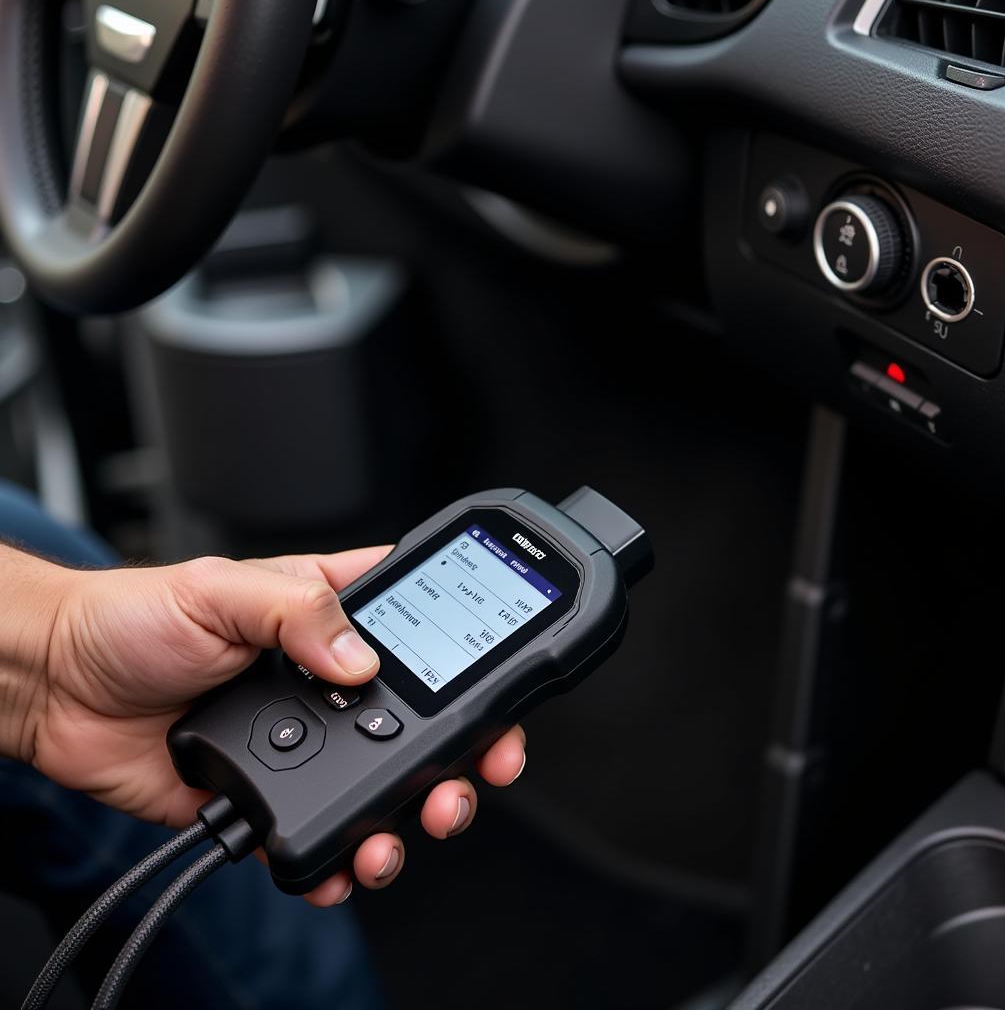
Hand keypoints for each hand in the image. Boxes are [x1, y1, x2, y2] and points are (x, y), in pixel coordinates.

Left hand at [14, 548, 526, 906]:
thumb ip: (297, 611)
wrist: (55, 688)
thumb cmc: (134, 619)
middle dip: (462, 751)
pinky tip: (343, 864)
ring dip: (410, 813)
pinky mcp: (267, 792)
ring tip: (406, 829)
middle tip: (477, 771)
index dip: (471, 654)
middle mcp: (325, 682)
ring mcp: (302, 741)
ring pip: (381, 782)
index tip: (502, 684)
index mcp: (327, 619)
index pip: (422, 628)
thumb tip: (361, 661)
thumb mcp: (220, 588)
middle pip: (421, 718)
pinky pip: (317, 832)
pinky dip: (338, 858)